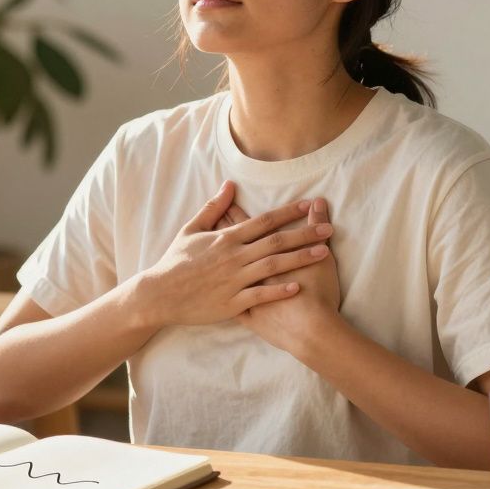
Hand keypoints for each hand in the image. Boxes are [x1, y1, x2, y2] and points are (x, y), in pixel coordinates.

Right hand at [131, 180, 333, 328]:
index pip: (264, 221)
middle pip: (276, 241)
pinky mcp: (232, 302)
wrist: (160, 294)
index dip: (289, 212)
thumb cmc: (176, 261)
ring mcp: (234, 280)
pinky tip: (299, 287)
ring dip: (300, 259)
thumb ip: (213, 208)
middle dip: (305, 233)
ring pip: (273, 266)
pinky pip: (260, 296)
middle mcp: (234, 256)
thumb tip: (229, 185)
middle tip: (329, 228)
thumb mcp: (191, 229)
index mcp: (226, 238)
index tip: (309, 205)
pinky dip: (279, 291)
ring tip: (324, 253)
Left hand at [221, 197, 343, 352]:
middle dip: (220, 231)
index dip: (235, 212)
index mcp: (263, 253)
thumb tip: (317, 202)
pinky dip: (220, 290)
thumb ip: (315, 225)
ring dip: (216, 259)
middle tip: (208, 220)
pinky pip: (226, 298)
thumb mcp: (321, 255)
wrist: (310, 332)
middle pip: (229, 245)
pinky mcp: (242, 312)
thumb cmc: (318, 293)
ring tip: (206, 248)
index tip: (225, 204)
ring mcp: (241, 292)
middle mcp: (246, 269)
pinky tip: (212, 286)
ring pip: (223, 270)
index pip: (246, 226)